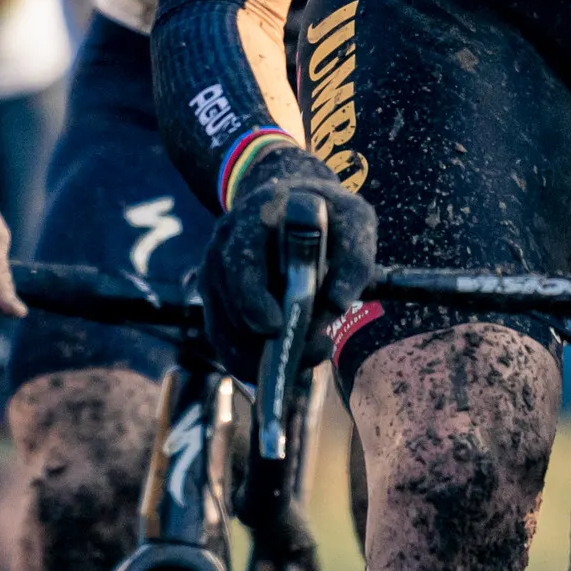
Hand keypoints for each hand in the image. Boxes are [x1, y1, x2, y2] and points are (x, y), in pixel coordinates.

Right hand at [196, 146, 374, 381]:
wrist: (297, 205)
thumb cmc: (329, 217)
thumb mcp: (354, 222)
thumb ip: (353, 259)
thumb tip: (336, 304)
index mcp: (256, 215)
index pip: (240, 258)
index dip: (253, 297)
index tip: (275, 327)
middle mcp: (226, 241)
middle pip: (229, 302)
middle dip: (265, 339)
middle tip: (316, 350)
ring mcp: (216, 271)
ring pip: (225, 329)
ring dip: (263, 355)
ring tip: (313, 355)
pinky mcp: (218, 299)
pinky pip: (226, 340)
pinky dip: (253, 361)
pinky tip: (288, 365)